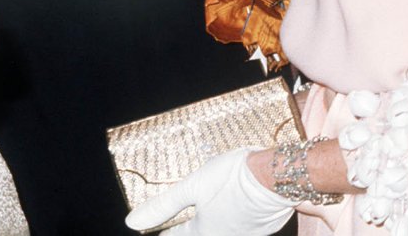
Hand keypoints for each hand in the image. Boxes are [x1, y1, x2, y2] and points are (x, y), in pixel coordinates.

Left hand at [124, 148, 296, 234]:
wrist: (275, 177)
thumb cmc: (231, 179)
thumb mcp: (191, 188)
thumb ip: (163, 205)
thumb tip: (132, 222)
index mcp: (204, 231)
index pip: (177, 235)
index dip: (164, 232)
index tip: (153, 232)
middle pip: (200, 235)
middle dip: (188, 230)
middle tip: (178, 225)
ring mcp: (244, 234)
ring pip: (220, 232)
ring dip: (210, 225)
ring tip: (203, 216)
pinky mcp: (260, 226)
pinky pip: (238, 227)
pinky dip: (229, 220)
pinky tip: (230, 210)